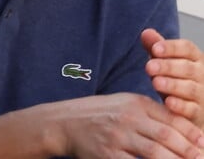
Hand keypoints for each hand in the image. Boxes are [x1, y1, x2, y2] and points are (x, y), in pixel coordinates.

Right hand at [60, 92, 203, 157]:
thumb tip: (181, 127)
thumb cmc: (101, 114)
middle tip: (202, 158)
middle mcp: (128, 118)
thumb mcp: (125, 104)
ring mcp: (118, 137)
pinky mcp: (108, 155)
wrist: (66, 122)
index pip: (169, 117)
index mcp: (135, 103)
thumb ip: (151, 113)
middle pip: (166, 135)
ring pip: (154, 153)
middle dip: (188, 150)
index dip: (190, 132)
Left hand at [144, 28, 203, 128]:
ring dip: (172, 85)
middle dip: (167, 67)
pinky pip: (192, 109)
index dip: (171, 47)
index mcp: (196, 58)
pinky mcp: (200, 113)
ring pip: (190, 88)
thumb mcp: (165, 63)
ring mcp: (203, 94)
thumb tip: (145, 32)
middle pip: (187, 68)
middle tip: (149, 67)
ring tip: (155, 82)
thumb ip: (156, 48)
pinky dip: (180, 106)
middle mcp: (203, 75)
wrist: (190, 109)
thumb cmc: (176, 80)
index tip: (154, 49)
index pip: (187, 48)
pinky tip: (168, 102)